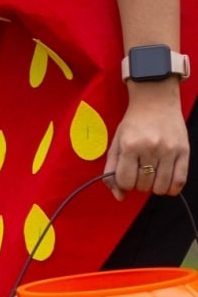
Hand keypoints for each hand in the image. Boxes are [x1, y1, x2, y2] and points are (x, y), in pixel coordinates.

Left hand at [104, 83, 189, 198]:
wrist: (156, 100)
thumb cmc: (134, 123)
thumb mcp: (116, 142)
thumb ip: (112, 170)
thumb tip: (119, 197)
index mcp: (129, 145)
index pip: (125, 181)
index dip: (124, 183)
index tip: (127, 176)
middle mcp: (150, 148)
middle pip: (143, 185)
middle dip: (139, 183)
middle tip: (140, 171)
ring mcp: (169, 150)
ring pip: (161, 187)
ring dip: (154, 187)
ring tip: (153, 175)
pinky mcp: (184, 151)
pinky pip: (180, 181)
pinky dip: (172, 188)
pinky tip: (166, 181)